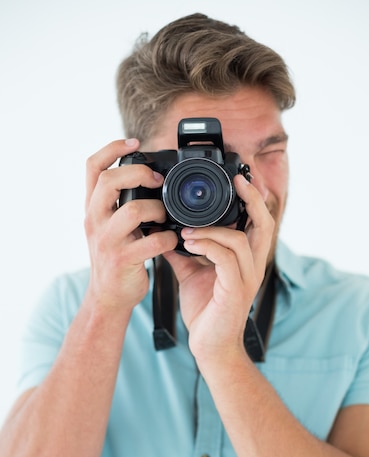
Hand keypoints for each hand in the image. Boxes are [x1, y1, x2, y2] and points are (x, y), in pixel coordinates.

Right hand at [84, 139, 177, 312]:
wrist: (108, 297)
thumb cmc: (116, 258)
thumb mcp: (109, 226)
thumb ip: (119, 204)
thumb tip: (149, 179)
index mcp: (91, 208)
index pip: (92, 167)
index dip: (112, 148)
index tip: (134, 141)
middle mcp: (94, 220)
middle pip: (109, 181)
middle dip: (138, 173)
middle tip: (157, 179)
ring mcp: (107, 240)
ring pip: (132, 210)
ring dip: (157, 208)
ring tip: (164, 215)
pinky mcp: (123, 259)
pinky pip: (152, 241)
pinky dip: (168, 238)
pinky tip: (171, 239)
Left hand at [165, 174, 274, 363]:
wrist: (209, 346)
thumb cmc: (206, 312)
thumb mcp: (192, 274)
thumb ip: (185, 252)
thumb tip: (167, 232)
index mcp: (246, 260)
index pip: (259, 223)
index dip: (254, 199)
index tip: (240, 178)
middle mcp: (253, 266)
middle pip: (264, 224)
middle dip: (252, 199)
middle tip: (237, 181)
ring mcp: (247, 278)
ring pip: (241, 239)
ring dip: (212, 229)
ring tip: (187, 230)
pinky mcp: (236, 290)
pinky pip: (227, 258)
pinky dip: (207, 246)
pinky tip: (189, 243)